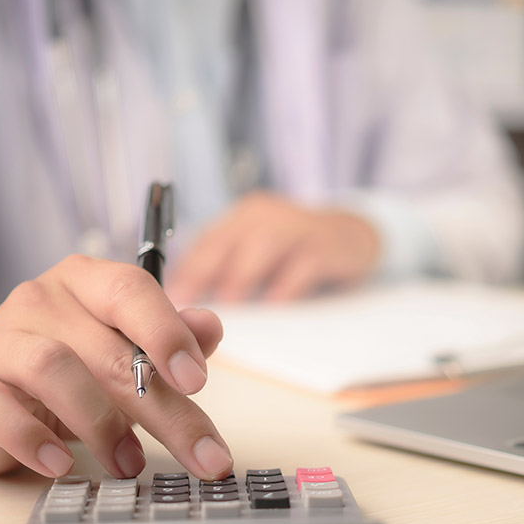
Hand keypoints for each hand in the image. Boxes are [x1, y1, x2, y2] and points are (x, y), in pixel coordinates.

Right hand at [0, 255, 232, 479]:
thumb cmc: (72, 369)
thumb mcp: (126, 350)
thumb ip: (170, 339)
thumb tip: (209, 327)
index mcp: (88, 281)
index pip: (131, 290)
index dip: (168, 333)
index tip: (198, 381)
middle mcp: (42, 299)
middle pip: (110, 351)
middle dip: (162, 409)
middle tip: (200, 455)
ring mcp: (1, 340)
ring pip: (54, 369)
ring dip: (102, 424)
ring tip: (128, 463)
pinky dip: (33, 440)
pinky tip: (60, 465)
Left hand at [168, 191, 379, 302]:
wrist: (352, 238)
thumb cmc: (294, 253)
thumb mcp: (258, 254)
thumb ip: (228, 271)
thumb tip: (192, 308)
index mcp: (242, 218)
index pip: (205, 241)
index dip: (186, 269)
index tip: (170, 298)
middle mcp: (264, 215)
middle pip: (227, 239)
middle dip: (204, 271)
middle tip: (189, 303)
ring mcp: (297, 226)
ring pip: (262, 246)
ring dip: (242, 276)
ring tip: (229, 304)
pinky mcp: (326, 244)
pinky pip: (303, 263)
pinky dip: (287, 284)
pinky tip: (275, 304)